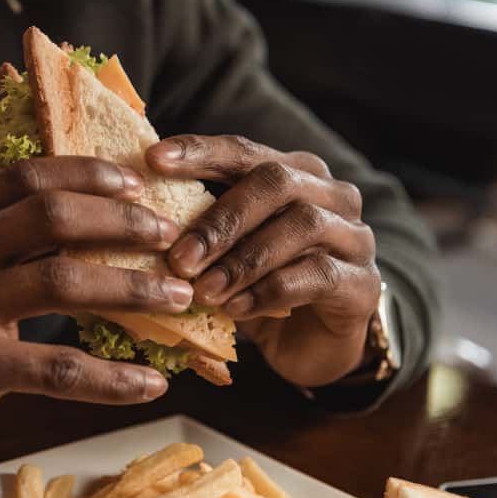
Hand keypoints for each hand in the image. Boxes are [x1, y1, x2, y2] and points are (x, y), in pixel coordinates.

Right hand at [0, 157, 193, 497]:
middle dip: (121, 222)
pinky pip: (58, 367)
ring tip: (177, 300)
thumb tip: (83, 219)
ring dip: (132, 289)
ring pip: (60, 280)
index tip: (136, 186)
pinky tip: (150, 384)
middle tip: (169, 240)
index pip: (19, 178)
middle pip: (46, 214)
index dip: (85, 175)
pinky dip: (112, 378)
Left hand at [146, 135, 380, 387]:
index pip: (244, 151)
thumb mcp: (225, 256)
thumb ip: (197, 232)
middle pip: (276, 181)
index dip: (200, 152)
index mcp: (292, 173)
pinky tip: (236, 309)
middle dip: (221, 219)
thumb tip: (134, 219)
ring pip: (301, 226)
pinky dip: (269, 291)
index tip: (153, 160)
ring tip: (204, 291)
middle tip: (179, 257)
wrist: (316, 346)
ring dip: (244, 259)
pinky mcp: (363, 284)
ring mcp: (354, 236)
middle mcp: (330, 195)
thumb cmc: (259, 290)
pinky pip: (316, 275)